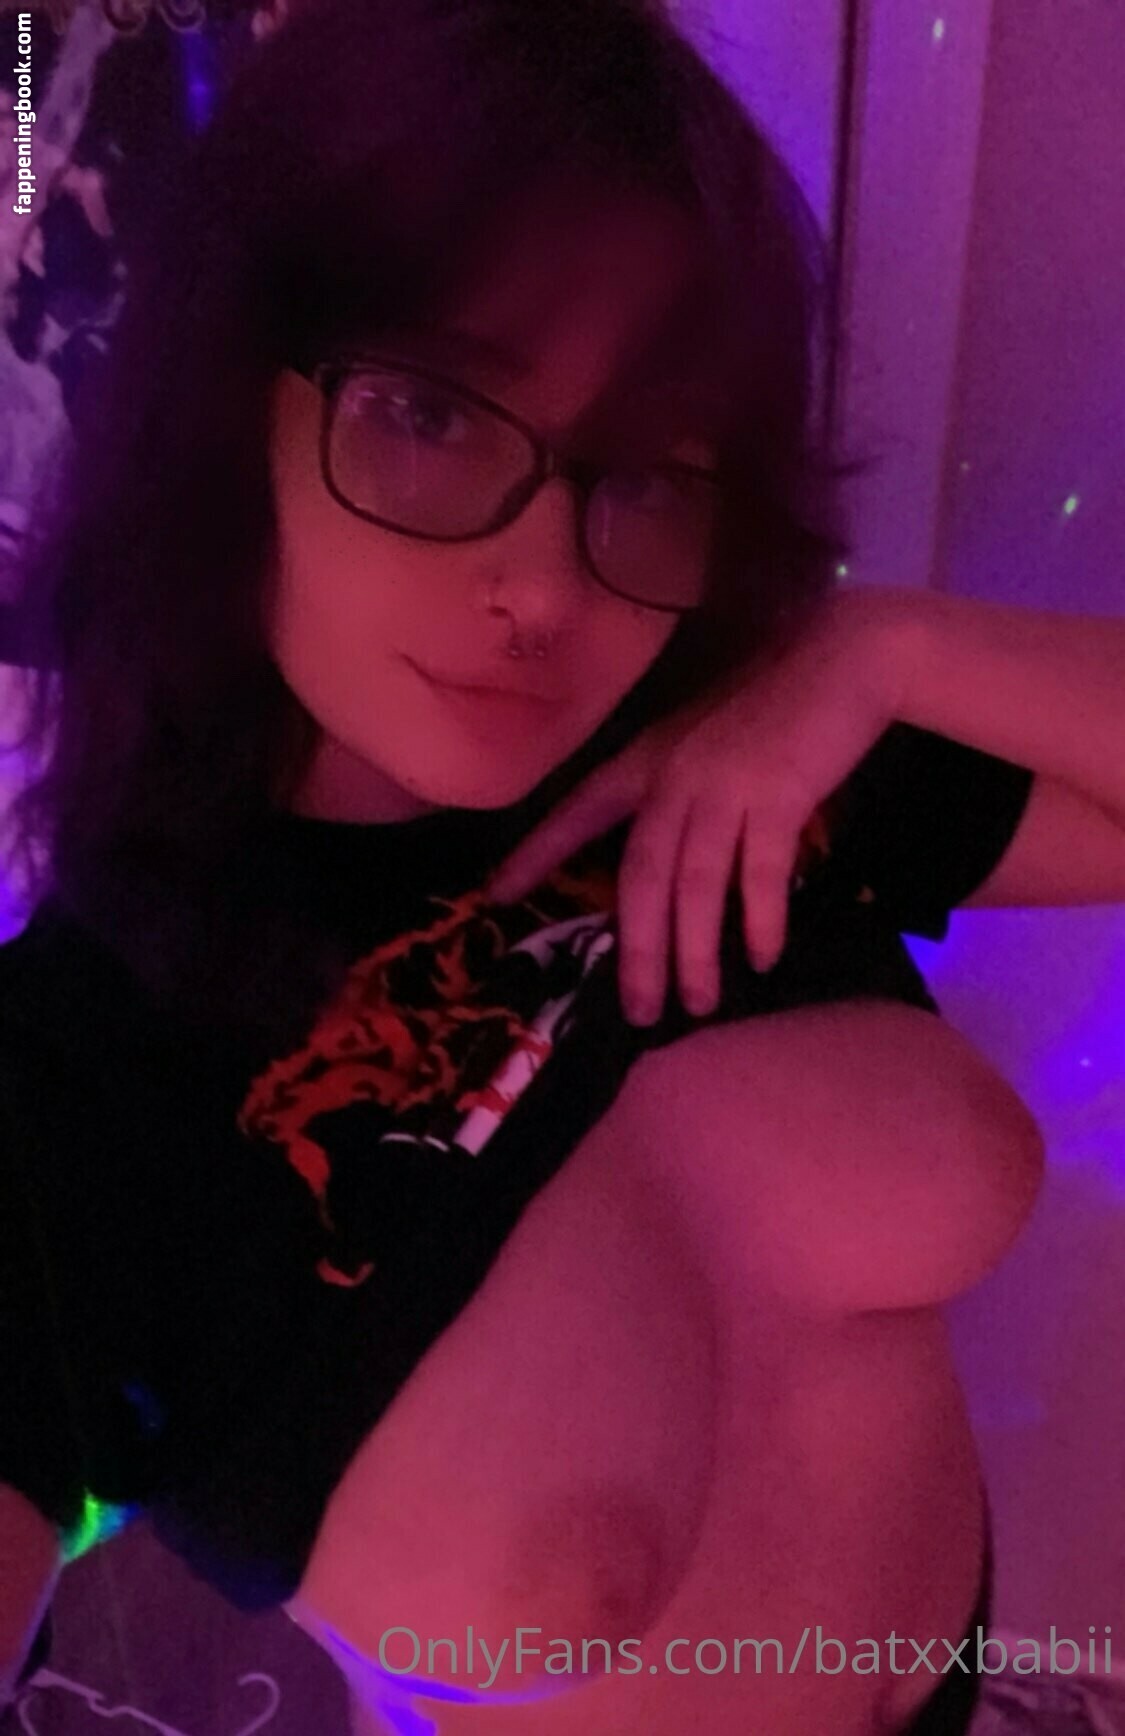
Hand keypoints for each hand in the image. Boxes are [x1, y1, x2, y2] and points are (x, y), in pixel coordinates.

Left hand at [484, 587, 908, 1024]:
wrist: (845, 656)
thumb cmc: (776, 705)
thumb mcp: (705, 742)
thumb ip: (676, 791)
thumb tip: (664, 866)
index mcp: (649, 758)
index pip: (579, 810)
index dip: (537, 853)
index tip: (494, 895)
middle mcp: (675, 774)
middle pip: (641, 875)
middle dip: (638, 949)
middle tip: (640, 1011)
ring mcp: (726, 784)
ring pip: (694, 883)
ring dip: (695, 951)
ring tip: (700, 1003)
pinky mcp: (780, 793)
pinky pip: (761, 870)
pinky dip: (760, 918)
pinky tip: (761, 956)